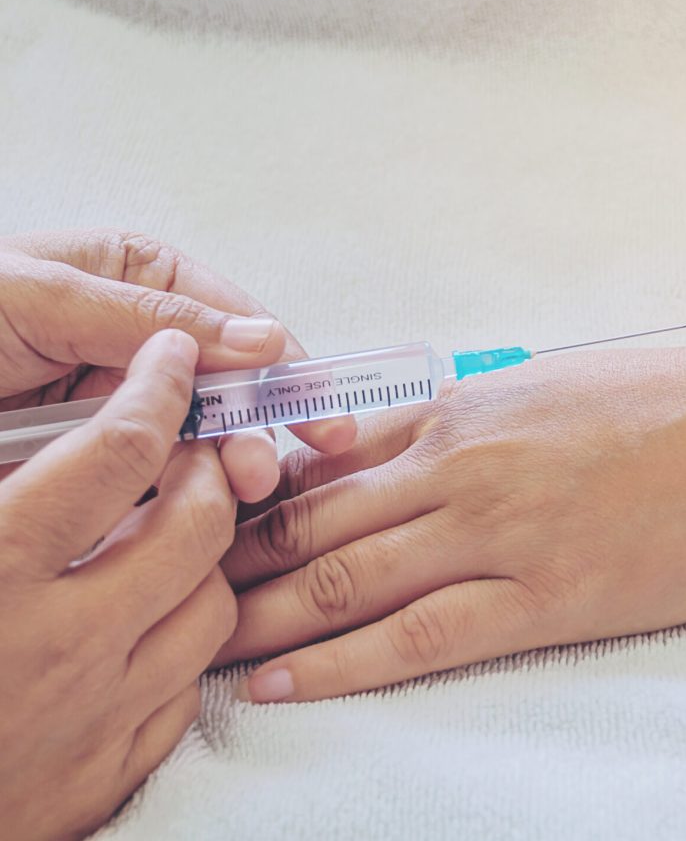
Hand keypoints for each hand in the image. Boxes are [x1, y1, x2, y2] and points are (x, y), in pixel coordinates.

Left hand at [0, 230, 354, 499]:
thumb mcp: (41, 294)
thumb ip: (154, 317)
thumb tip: (264, 337)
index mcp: (134, 278)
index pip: (230, 315)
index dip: (280, 357)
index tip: (316, 398)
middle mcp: (137, 337)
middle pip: (226, 379)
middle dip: (257, 418)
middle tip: (273, 461)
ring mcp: (118, 399)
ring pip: (199, 429)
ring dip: (228, 457)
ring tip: (243, 485)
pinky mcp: (95, 454)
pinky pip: (156, 470)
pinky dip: (185, 490)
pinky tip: (205, 509)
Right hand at [0, 331, 239, 838]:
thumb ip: (2, 479)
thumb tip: (47, 443)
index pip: (117, 454)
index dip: (158, 389)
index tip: (171, 358)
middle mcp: (58, 647)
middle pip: (196, 527)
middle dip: (207, 471)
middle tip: (186, 449)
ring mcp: (91, 721)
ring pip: (212, 607)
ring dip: (204, 558)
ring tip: (169, 533)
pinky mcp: (99, 781)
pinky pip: (186, 692)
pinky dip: (178, 644)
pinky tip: (145, 622)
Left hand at [217, 345, 685, 700]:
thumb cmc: (663, 402)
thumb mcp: (546, 388)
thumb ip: (465, 416)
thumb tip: (400, 440)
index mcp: (463, 409)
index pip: (327, 458)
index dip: (255, 493)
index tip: (205, 520)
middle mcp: (461, 467)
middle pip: (313, 517)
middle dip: (233, 557)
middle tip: (170, 587)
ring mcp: (499, 532)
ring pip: (344, 577)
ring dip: (262, 615)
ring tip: (198, 644)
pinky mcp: (546, 596)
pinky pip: (419, 635)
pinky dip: (340, 662)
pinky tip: (284, 683)